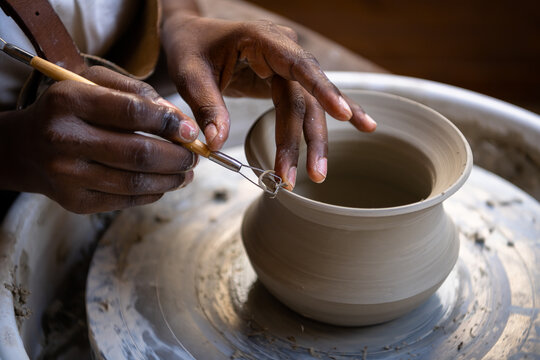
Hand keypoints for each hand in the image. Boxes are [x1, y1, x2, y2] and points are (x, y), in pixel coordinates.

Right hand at [0, 66, 198, 212]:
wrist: (27, 148)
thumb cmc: (72, 110)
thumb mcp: (96, 84)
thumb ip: (140, 94)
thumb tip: (181, 121)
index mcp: (69, 101)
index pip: (131, 112)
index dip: (169, 123)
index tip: (191, 131)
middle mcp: (63, 139)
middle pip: (138, 153)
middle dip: (177, 157)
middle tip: (194, 156)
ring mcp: (67, 175)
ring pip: (135, 182)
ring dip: (171, 179)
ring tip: (186, 173)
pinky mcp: (74, 202)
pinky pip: (125, 200)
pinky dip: (152, 193)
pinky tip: (164, 184)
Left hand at [161, 14, 376, 188]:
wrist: (192, 37)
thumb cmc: (191, 50)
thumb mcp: (191, 75)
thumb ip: (207, 107)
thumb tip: (217, 145)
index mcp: (262, 39)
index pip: (298, 65)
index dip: (321, 89)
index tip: (341, 114)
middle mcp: (283, 50)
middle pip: (306, 98)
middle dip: (308, 139)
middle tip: (313, 175)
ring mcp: (288, 65)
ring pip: (310, 107)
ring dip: (316, 141)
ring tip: (320, 173)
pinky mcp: (287, 80)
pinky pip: (313, 101)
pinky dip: (337, 114)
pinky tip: (364, 125)